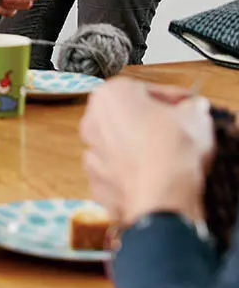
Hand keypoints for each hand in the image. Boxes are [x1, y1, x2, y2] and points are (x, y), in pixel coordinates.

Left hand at [80, 77, 215, 226]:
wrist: (162, 197)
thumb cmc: (172, 150)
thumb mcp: (195, 114)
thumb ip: (190, 106)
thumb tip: (192, 108)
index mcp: (110, 95)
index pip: (146, 90)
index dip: (171, 99)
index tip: (185, 106)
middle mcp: (92, 122)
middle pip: (127, 118)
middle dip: (150, 123)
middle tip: (178, 130)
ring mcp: (92, 155)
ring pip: (119, 147)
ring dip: (140, 150)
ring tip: (168, 157)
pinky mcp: (97, 184)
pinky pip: (118, 174)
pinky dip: (134, 176)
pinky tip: (156, 178)